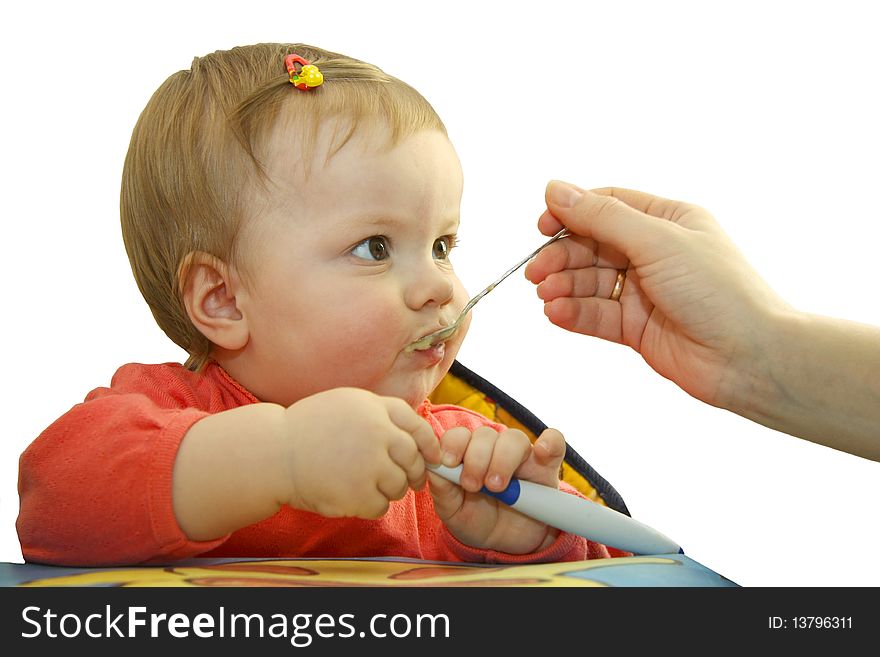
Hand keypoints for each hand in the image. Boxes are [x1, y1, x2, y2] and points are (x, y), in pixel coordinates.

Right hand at [281, 388, 440, 517]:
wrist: (274, 454)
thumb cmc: (309, 429)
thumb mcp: (347, 404)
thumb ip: (380, 414)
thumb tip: (417, 435)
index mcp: (374, 408)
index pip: (417, 427)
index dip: (430, 445)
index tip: (434, 457)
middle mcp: (377, 433)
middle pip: (414, 459)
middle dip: (415, 473)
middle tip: (411, 482)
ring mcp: (369, 464)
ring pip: (399, 485)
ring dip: (390, 490)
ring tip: (367, 485)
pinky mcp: (358, 494)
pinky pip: (381, 506)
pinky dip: (371, 506)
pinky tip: (352, 497)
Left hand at [428, 426, 566, 553]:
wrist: (505, 544)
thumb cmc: (476, 520)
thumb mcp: (453, 511)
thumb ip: (442, 489)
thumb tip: (434, 466)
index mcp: (467, 454)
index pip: (460, 435)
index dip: (453, 444)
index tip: (449, 464)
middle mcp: (494, 449)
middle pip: (485, 435)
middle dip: (476, 458)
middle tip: (474, 486)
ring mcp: (522, 456)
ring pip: (514, 438)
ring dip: (502, 459)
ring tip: (497, 487)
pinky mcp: (547, 466)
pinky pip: (554, 442)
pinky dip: (549, 441)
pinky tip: (541, 451)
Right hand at [524, 181, 788, 407]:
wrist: (749, 358)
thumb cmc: (719, 292)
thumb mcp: (657, 241)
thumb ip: (602, 217)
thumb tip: (556, 189)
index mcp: (667, 221)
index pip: (606, 206)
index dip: (571, 214)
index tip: (543, 227)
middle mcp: (654, 253)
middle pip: (591, 246)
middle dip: (561, 257)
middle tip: (537, 272)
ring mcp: (644, 292)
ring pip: (589, 282)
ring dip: (563, 287)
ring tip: (547, 295)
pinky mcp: (636, 327)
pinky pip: (596, 315)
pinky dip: (573, 313)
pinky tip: (557, 313)